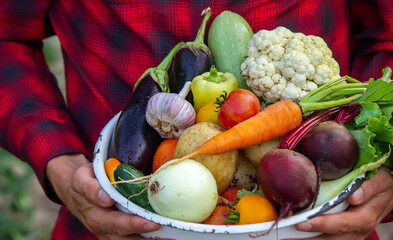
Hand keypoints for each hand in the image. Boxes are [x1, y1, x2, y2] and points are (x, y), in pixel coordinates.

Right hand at [46, 154, 167, 239]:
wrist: (77, 192)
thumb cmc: (83, 182)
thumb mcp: (81, 179)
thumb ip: (90, 188)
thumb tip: (106, 198)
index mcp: (95, 216)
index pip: (116, 224)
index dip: (135, 225)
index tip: (152, 223)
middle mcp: (104, 230)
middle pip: (126, 239)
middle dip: (148, 236)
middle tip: (168, 234)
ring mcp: (111, 234)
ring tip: (172, 238)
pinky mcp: (118, 233)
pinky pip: (133, 238)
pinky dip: (148, 238)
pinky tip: (166, 235)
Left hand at [285, 166, 392, 239]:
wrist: (390, 192)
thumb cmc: (383, 184)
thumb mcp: (381, 180)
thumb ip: (369, 187)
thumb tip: (353, 196)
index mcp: (365, 217)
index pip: (341, 224)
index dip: (320, 225)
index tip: (301, 223)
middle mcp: (357, 230)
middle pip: (331, 239)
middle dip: (307, 239)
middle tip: (285, 235)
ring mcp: (352, 233)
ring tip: (286, 237)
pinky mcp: (346, 232)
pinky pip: (329, 238)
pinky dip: (313, 238)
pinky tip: (296, 235)